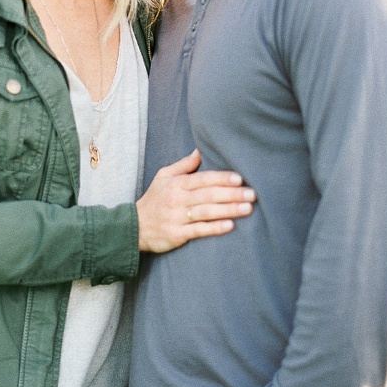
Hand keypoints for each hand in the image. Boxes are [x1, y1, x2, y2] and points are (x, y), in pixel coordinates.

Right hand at [136, 149, 255, 252]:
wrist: (134, 226)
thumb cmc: (153, 200)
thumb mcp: (163, 177)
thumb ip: (183, 165)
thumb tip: (200, 151)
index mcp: (176, 184)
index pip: (202, 179)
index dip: (221, 178)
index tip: (239, 178)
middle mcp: (177, 199)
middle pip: (208, 195)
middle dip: (231, 194)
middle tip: (252, 194)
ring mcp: (177, 217)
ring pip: (206, 212)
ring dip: (228, 210)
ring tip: (248, 208)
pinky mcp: (176, 234)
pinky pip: (198, 231)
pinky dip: (214, 228)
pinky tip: (230, 226)